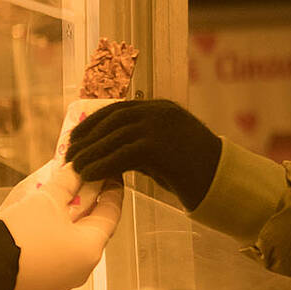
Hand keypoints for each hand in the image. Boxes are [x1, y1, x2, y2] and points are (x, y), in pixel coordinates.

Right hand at [0, 161, 123, 289]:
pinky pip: (60, 252)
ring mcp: (63, 278)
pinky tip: (50, 217)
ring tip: (68, 194)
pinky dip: (60, 233)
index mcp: (91, 249)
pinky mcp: (44, 281)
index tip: (111, 174)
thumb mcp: (47, 200)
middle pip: (94, 227)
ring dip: (74, 217)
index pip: (111, 213)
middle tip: (88, 180)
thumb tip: (78, 168)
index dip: (112, 190)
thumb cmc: (21, 235)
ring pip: (76, 240)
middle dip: (91, 202)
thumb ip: (67, 181)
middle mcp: (82, 268)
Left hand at [67, 100, 222, 209]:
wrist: (222, 182)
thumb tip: (107, 154)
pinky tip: (88, 176)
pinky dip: (101, 165)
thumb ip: (139, 145)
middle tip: (68, 154)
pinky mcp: (158, 145)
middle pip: (111, 120)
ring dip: (89, 153)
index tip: (75, 138)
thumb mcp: (164, 151)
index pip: (117, 110)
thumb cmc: (194, 172)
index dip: (92, 124)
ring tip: (74, 168)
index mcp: (161, 108)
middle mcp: (159, 111)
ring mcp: (159, 126)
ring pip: (113, 136)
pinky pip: (120, 154)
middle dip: (86, 137)